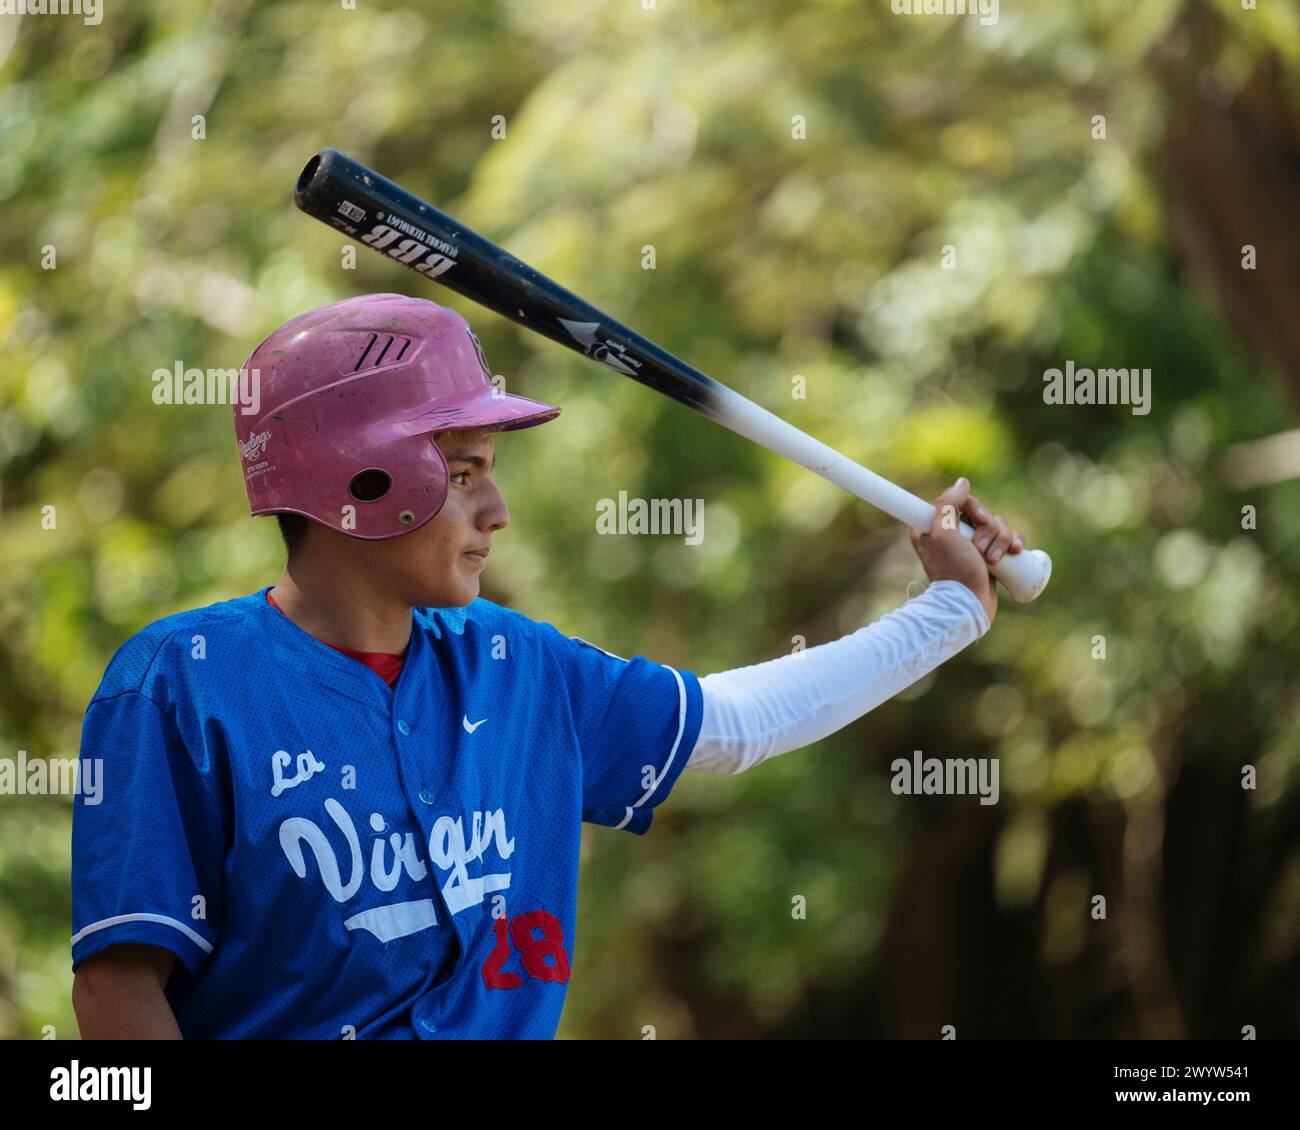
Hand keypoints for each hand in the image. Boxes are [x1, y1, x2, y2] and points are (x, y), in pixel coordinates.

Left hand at [908, 477, 1023, 624]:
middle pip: (982, 513)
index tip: (975, 520)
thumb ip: (947, 505)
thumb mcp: (943, 534)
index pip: (961, 501)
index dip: (973, 508)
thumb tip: (962, 482)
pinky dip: (1014, 544)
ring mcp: (973, 546)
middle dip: (988, 529)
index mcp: (936, 527)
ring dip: (1000, 541)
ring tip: (991, 560)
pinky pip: (1009, 539)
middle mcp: (953, 534)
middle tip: (980, 548)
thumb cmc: (953, 571)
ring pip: (998, 526)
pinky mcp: (990, 556)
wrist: (968, 604)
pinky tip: (1015, 553)